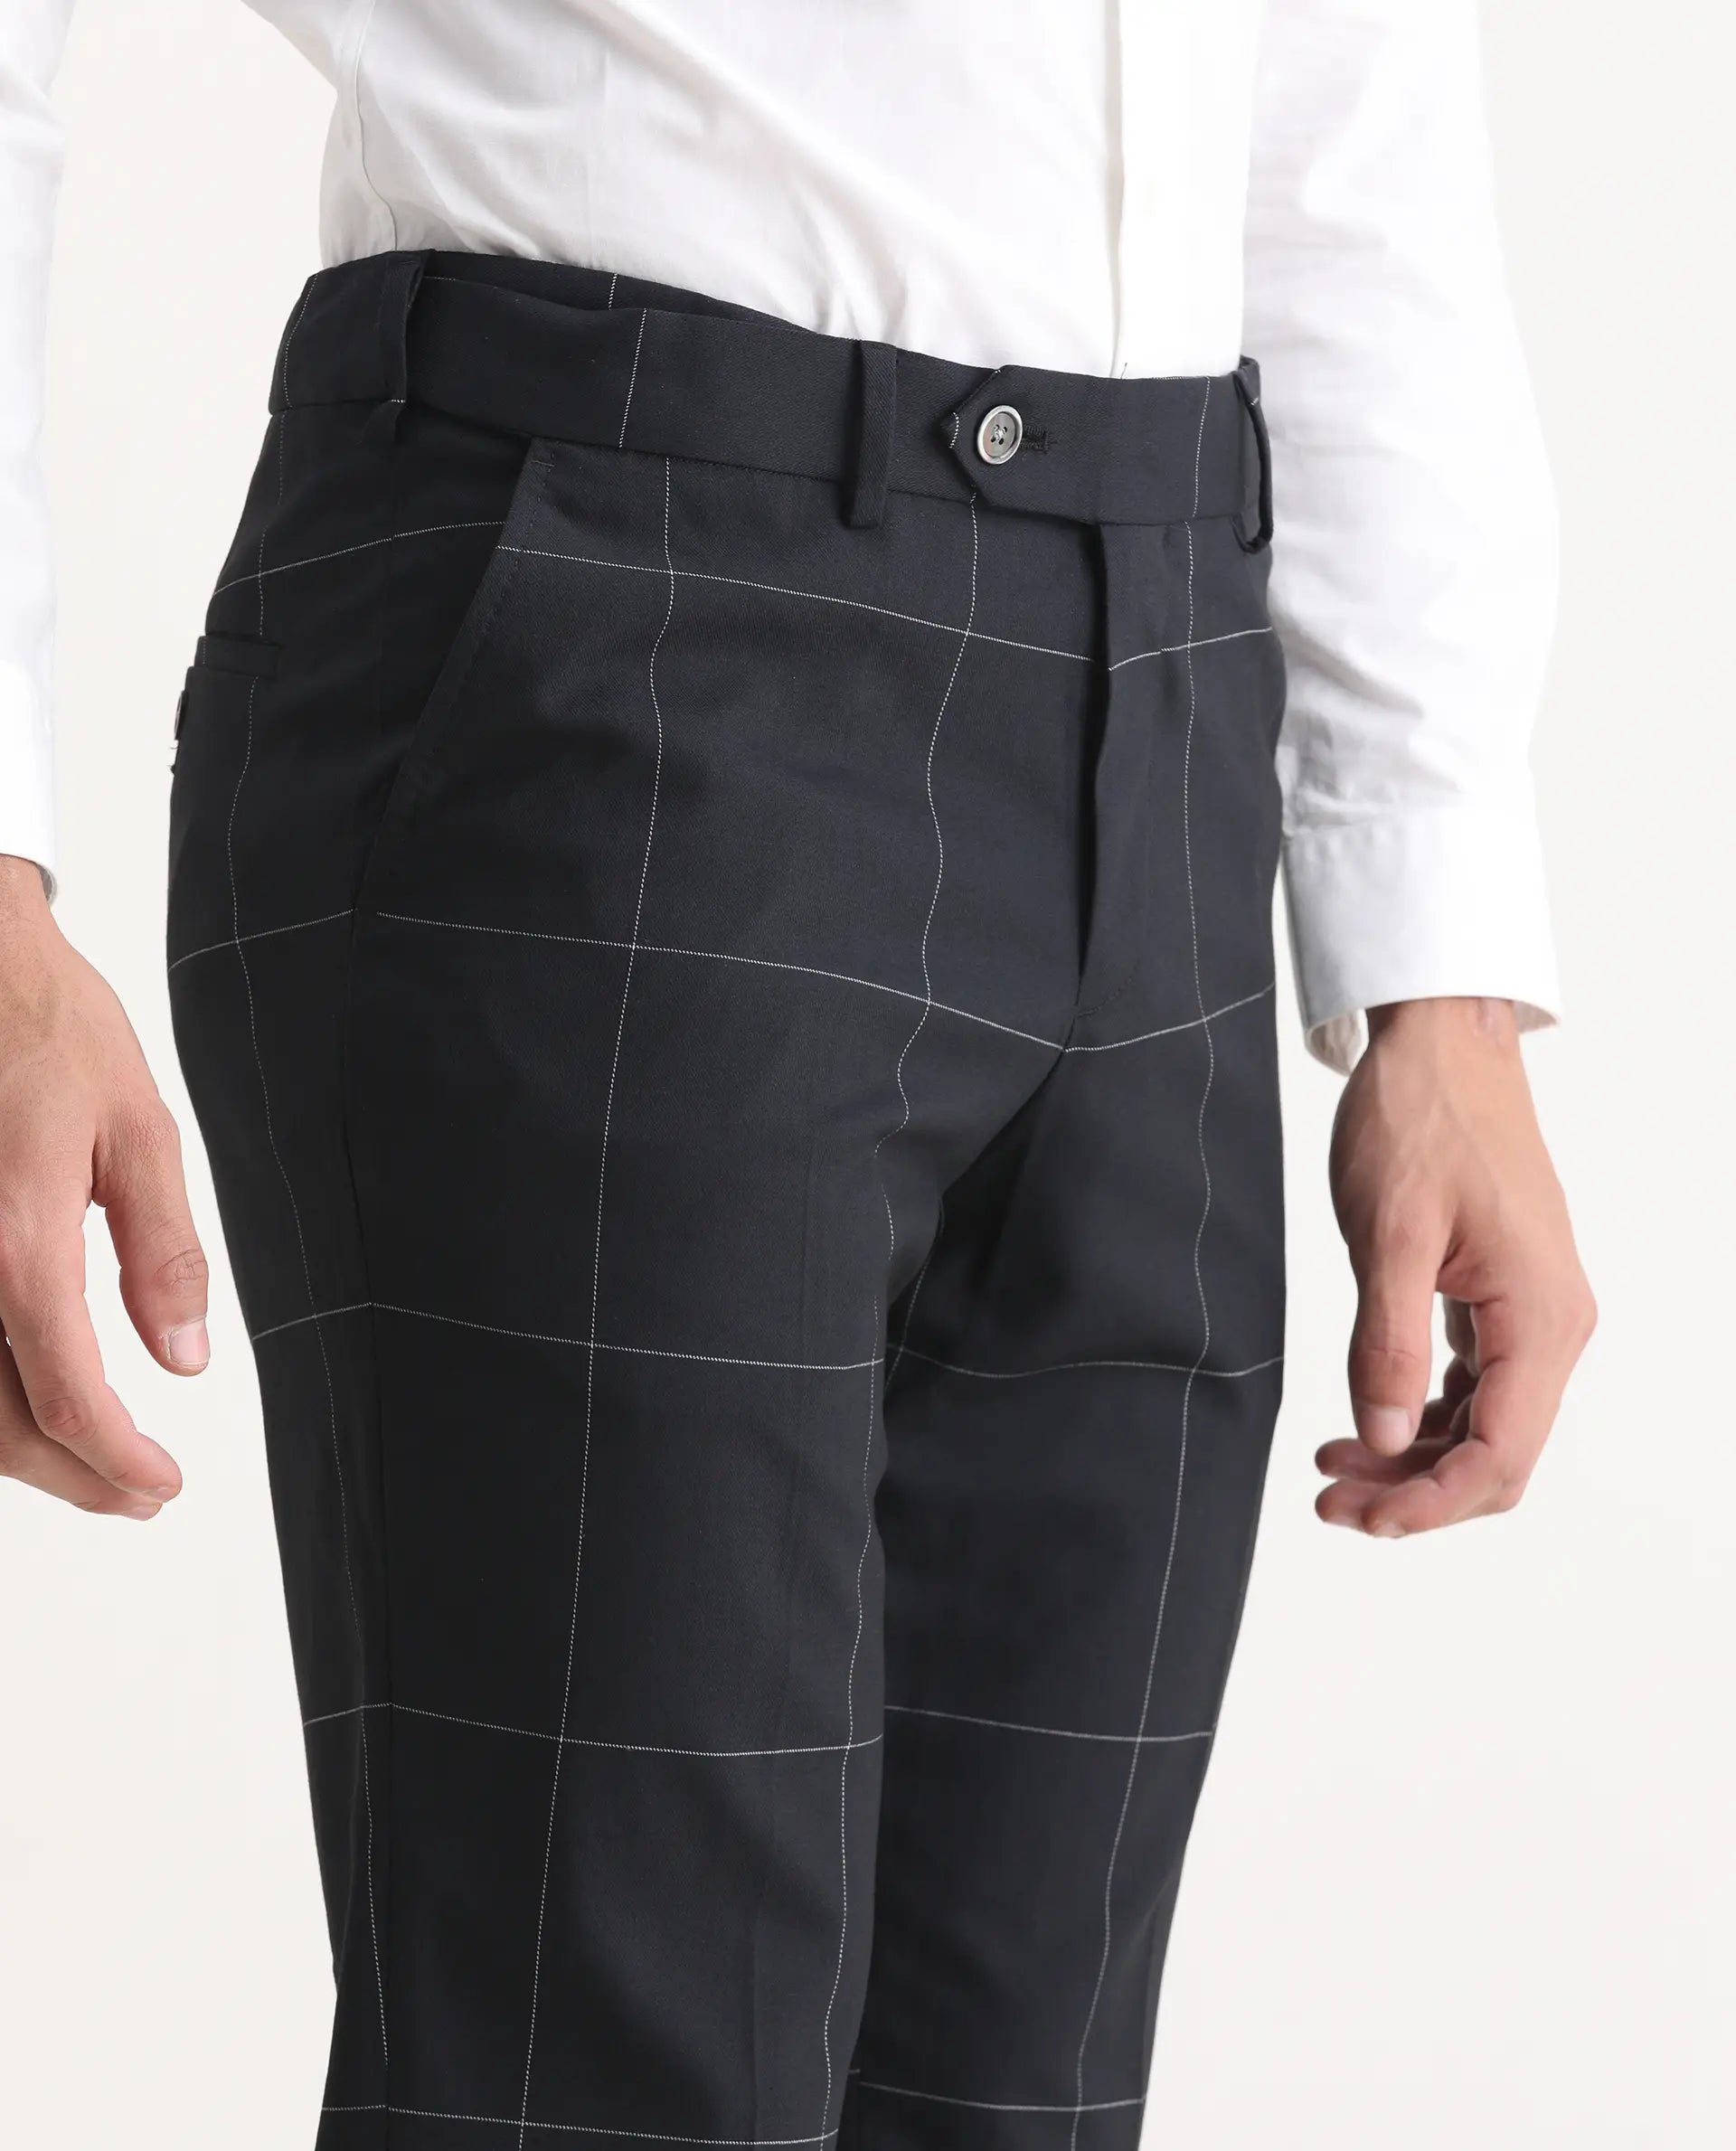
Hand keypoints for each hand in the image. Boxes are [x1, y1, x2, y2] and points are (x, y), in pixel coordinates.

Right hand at [0, 855, 208, 1519]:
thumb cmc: (44, 1027)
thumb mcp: (136, 1127)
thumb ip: (162, 1250)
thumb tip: (182, 1358)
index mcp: (14, 1239)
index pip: (65, 1393)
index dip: (115, 1460)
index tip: (159, 1485)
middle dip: (72, 1476)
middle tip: (137, 1495)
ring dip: (19, 1453)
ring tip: (93, 1469)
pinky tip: (28, 1401)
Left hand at [1318, 997, 1593, 1537]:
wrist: (1441, 1043)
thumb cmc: (1420, 1119)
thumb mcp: (1388, 1232)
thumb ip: (1384, 1342)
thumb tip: (1379, 1438)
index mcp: (1539, 1315)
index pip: (1501, 1453)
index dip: (1432, 1503)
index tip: (1363, 1517)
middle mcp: (1551, 1323)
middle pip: (1498, 1455)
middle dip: (1417, 1493)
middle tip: (1331, 1502)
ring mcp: (1530, 1313)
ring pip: (1484, 1426)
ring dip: (1413, 1460)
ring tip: (1332, 1470)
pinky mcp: (1500, 1298)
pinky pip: (1474, 1386)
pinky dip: (1421, 1416)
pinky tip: (1364, 1422)